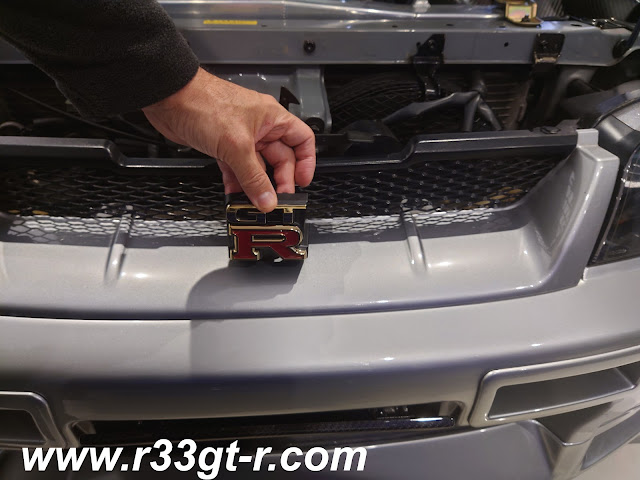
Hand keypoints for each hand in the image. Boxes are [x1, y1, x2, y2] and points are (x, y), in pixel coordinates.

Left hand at [142, 67, 315, 211]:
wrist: (168, 98)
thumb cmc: (203, 103)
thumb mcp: (236, 145)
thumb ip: (253, 177)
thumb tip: (267, 199)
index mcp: (272, 118)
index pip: (302, 140)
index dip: (306, 163)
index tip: (302, 183)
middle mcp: (259, 127)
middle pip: (280, 159)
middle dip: (279, 181)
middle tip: (275, 200)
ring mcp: (241, 138)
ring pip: (257, 168)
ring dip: (256, 186)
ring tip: (255, 203)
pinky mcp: (223, 146)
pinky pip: (237, 169)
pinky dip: (237, 183)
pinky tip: (236, 195)